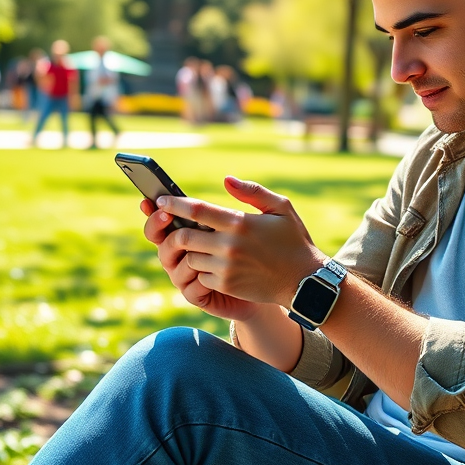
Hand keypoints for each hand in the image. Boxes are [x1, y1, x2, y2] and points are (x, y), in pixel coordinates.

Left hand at [144, 177, 325, 312]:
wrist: (304, 281)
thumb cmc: (294, 241)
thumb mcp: (281, 208)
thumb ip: (252, 192)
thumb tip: (226, 180)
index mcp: (240, 223)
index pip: (196, 210)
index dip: (174, 204)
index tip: (161, 200)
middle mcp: (229, 246)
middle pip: (184, 236)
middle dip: (175, 230)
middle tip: (174, 226)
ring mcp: (226, 267)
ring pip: (190, 257)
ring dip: (190, 250)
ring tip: (197, 244)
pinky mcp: (226, 284)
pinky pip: (200, 275)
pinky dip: (201, 268)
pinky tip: (212, 263)